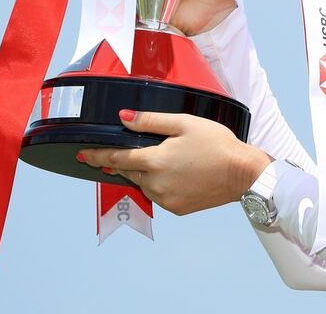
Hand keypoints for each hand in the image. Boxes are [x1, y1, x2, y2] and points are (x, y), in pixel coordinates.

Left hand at [78, 110, 271, 215]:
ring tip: (162, 161)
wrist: (243, 173)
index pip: (116, 158)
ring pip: (144, 184)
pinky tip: (177, 174)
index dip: (97, 156)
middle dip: (122, 163)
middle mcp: (155, 183)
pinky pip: (159, 194)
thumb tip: (123, 117)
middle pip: (129, 171)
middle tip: (121, 154)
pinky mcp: (177, 208)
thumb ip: (150, 121)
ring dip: (144, 173)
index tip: (82, 155)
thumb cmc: (217, 144)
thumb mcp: (184, 123)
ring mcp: (166, 199)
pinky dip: (160, 184)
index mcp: (154, 160)